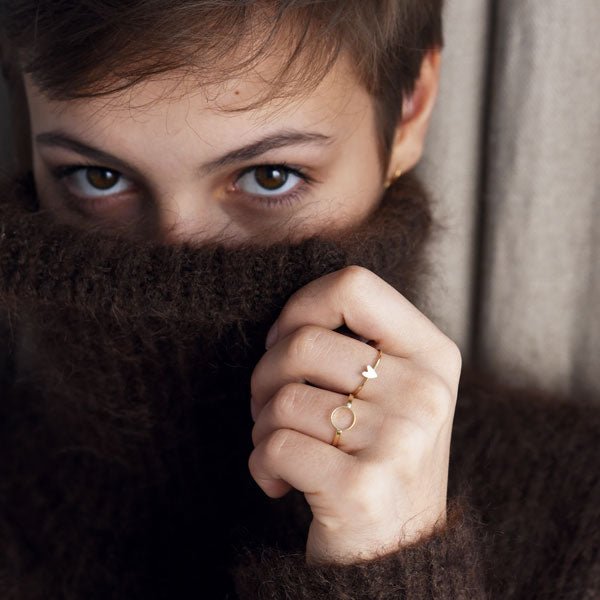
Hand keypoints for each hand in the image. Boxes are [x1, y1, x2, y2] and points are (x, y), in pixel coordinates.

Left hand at [249, 266, 461, 563]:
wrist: (399, 553)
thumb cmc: (380, 457)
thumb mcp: (394, 392)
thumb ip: (359, 345)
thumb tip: (290, 317)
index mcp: (433, 355)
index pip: (354, 286)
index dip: (301, 307)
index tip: (284, 341)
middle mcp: (425, 392)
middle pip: (303, 342)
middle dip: (265, 375)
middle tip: (270, 406)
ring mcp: (399, 440)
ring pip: (283, 398)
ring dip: (262, 425)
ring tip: (281, 447)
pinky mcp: (363, 486)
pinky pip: (276, 446)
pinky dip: (261, 464)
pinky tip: (279, 482)